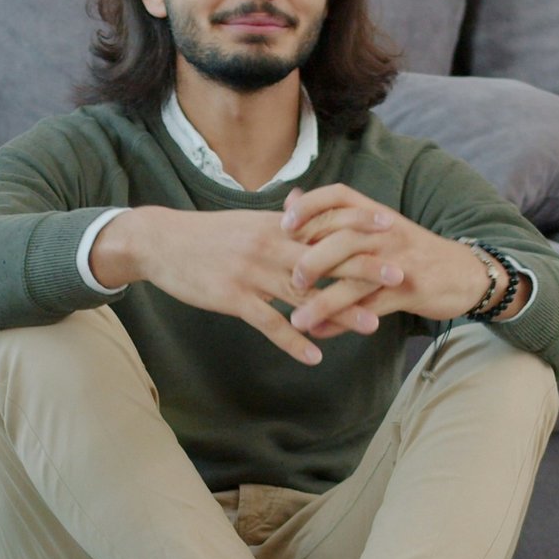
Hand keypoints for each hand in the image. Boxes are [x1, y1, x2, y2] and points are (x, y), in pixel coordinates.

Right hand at [100, 206, 379, 364]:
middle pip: (324, 259)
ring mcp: (251, 274)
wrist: (160, 242)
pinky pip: (269, 323)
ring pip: (303, 295)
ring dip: (338, 312)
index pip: (324, 224)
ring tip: (370, 326)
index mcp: (275, 227)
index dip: (358, 226)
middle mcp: (269, 247)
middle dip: (362, 269)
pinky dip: (293, 340)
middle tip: (397, 276)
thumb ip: (280, 219)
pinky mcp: (233, 298)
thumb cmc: (206, 233)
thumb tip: (305, 203)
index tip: (390, 228)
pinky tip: (314, 355)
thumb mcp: (246, 221)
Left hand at [277, 184, 492, 337]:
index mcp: (375, 213)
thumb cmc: (409, 250)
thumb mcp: (376, 226)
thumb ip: (333, 215)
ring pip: (356, 277)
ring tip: (298, 319)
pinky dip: (343, 322)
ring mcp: (398, 261)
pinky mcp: (409, 291)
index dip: (309, 207)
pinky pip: (370, 307)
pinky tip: (321, 332)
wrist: (463, 272)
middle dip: (312, 259)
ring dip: (323, 300)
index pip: (338, 197)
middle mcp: (386, 232)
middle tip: (289, 278)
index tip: (284, 225)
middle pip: (343, 238)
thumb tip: (290, 198)